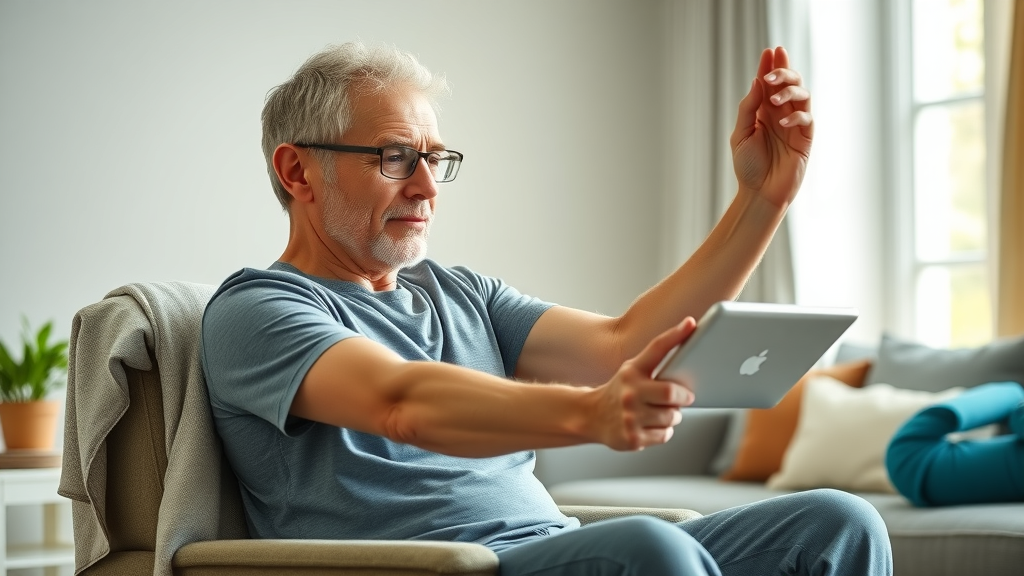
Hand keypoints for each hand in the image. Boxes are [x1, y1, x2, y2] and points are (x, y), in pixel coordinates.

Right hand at [590, 318, 696, 450]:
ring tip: (659, 412)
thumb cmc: (620, 391)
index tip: (690, 323)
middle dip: (683, 398)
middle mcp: (630, 392)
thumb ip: (655, 362)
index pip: (657, 348)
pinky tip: (649, 425)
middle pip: (671, 394)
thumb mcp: (632, 371)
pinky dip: (663, 431)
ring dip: (673, 416)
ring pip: (672, 417)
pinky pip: (665, 435)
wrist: (591, 416)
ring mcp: (630, 416)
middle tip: (681, 398)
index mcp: (632, 371)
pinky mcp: (633, 438)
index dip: (675, 334)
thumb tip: (685, 347)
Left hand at [730, 46, 812, 207]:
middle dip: (783, 72)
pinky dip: (797, 115)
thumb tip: (757, 81)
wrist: (759, 193)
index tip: (770, 51)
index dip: (771, 66)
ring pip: (803, 95)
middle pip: (790, 83)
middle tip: (770, 75)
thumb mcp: (740, 135)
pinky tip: (784, 122)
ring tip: (774, 99)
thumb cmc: (748, 167)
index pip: (770, 83)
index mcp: (763, 111)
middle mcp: (781, 114)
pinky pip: (807, 118)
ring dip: (790, 91)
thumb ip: (748, 108)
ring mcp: (795, 125)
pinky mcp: (805, 138)